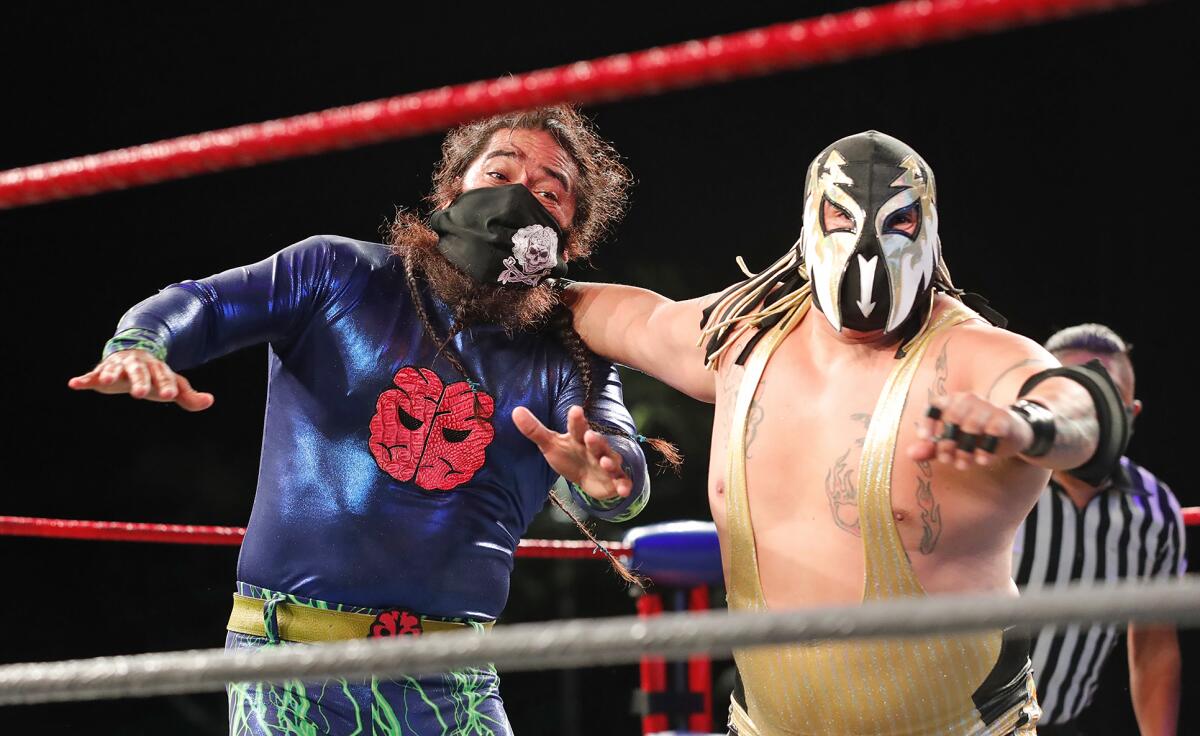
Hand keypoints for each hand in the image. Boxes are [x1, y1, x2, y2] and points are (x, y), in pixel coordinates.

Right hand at [68, 350, 213, 411]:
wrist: (134, 354)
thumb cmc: (155, 375)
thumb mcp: (173, 384)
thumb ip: (189, 396)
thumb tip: (210, 401)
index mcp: (157, 368)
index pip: (164, 376)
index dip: (167, 385)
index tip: (171, 395)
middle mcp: (137, 365)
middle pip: (139, 372)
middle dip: (140, 382)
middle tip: (140, 394)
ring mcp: (118, 366)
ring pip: (115, 369)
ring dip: (110, 373)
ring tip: (106, 380)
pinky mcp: (101, 372)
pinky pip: (91, 375)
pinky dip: (83, 379)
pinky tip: (74, 384)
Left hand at [512, 405, 632, 500]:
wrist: (590, 478)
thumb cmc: (570, 456)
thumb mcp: (551, 445)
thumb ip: (534, 430)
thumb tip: (515, 410)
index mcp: (579, 437)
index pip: (577, 427)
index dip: (577, 419)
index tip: (575, 410)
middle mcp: (596, 449)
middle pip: (597, 443)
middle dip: (595, 440)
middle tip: (590, 435)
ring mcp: (607, 464)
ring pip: (611, 461)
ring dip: (609, 461)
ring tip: (604, 461)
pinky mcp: (615, 481)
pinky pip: (622, 482)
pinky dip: (624, 485)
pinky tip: (624, 490)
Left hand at [909, 392, 1033, 468]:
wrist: (1010, 432)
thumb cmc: (974, 435)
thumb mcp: (951, 441)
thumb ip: (931, 448)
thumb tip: (910, 454)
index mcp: (953, 401)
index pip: (936, 405)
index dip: (928, 421)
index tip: (924, 439)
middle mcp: (969, 400)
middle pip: (953, 418)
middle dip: (947, 442)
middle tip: (946, 460)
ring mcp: (988, 407)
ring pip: (972, 426)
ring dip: (965, 450)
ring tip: (962, 465)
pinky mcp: (1004, 419)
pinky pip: (994, 432)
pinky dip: (986, 449)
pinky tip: (982, 461)